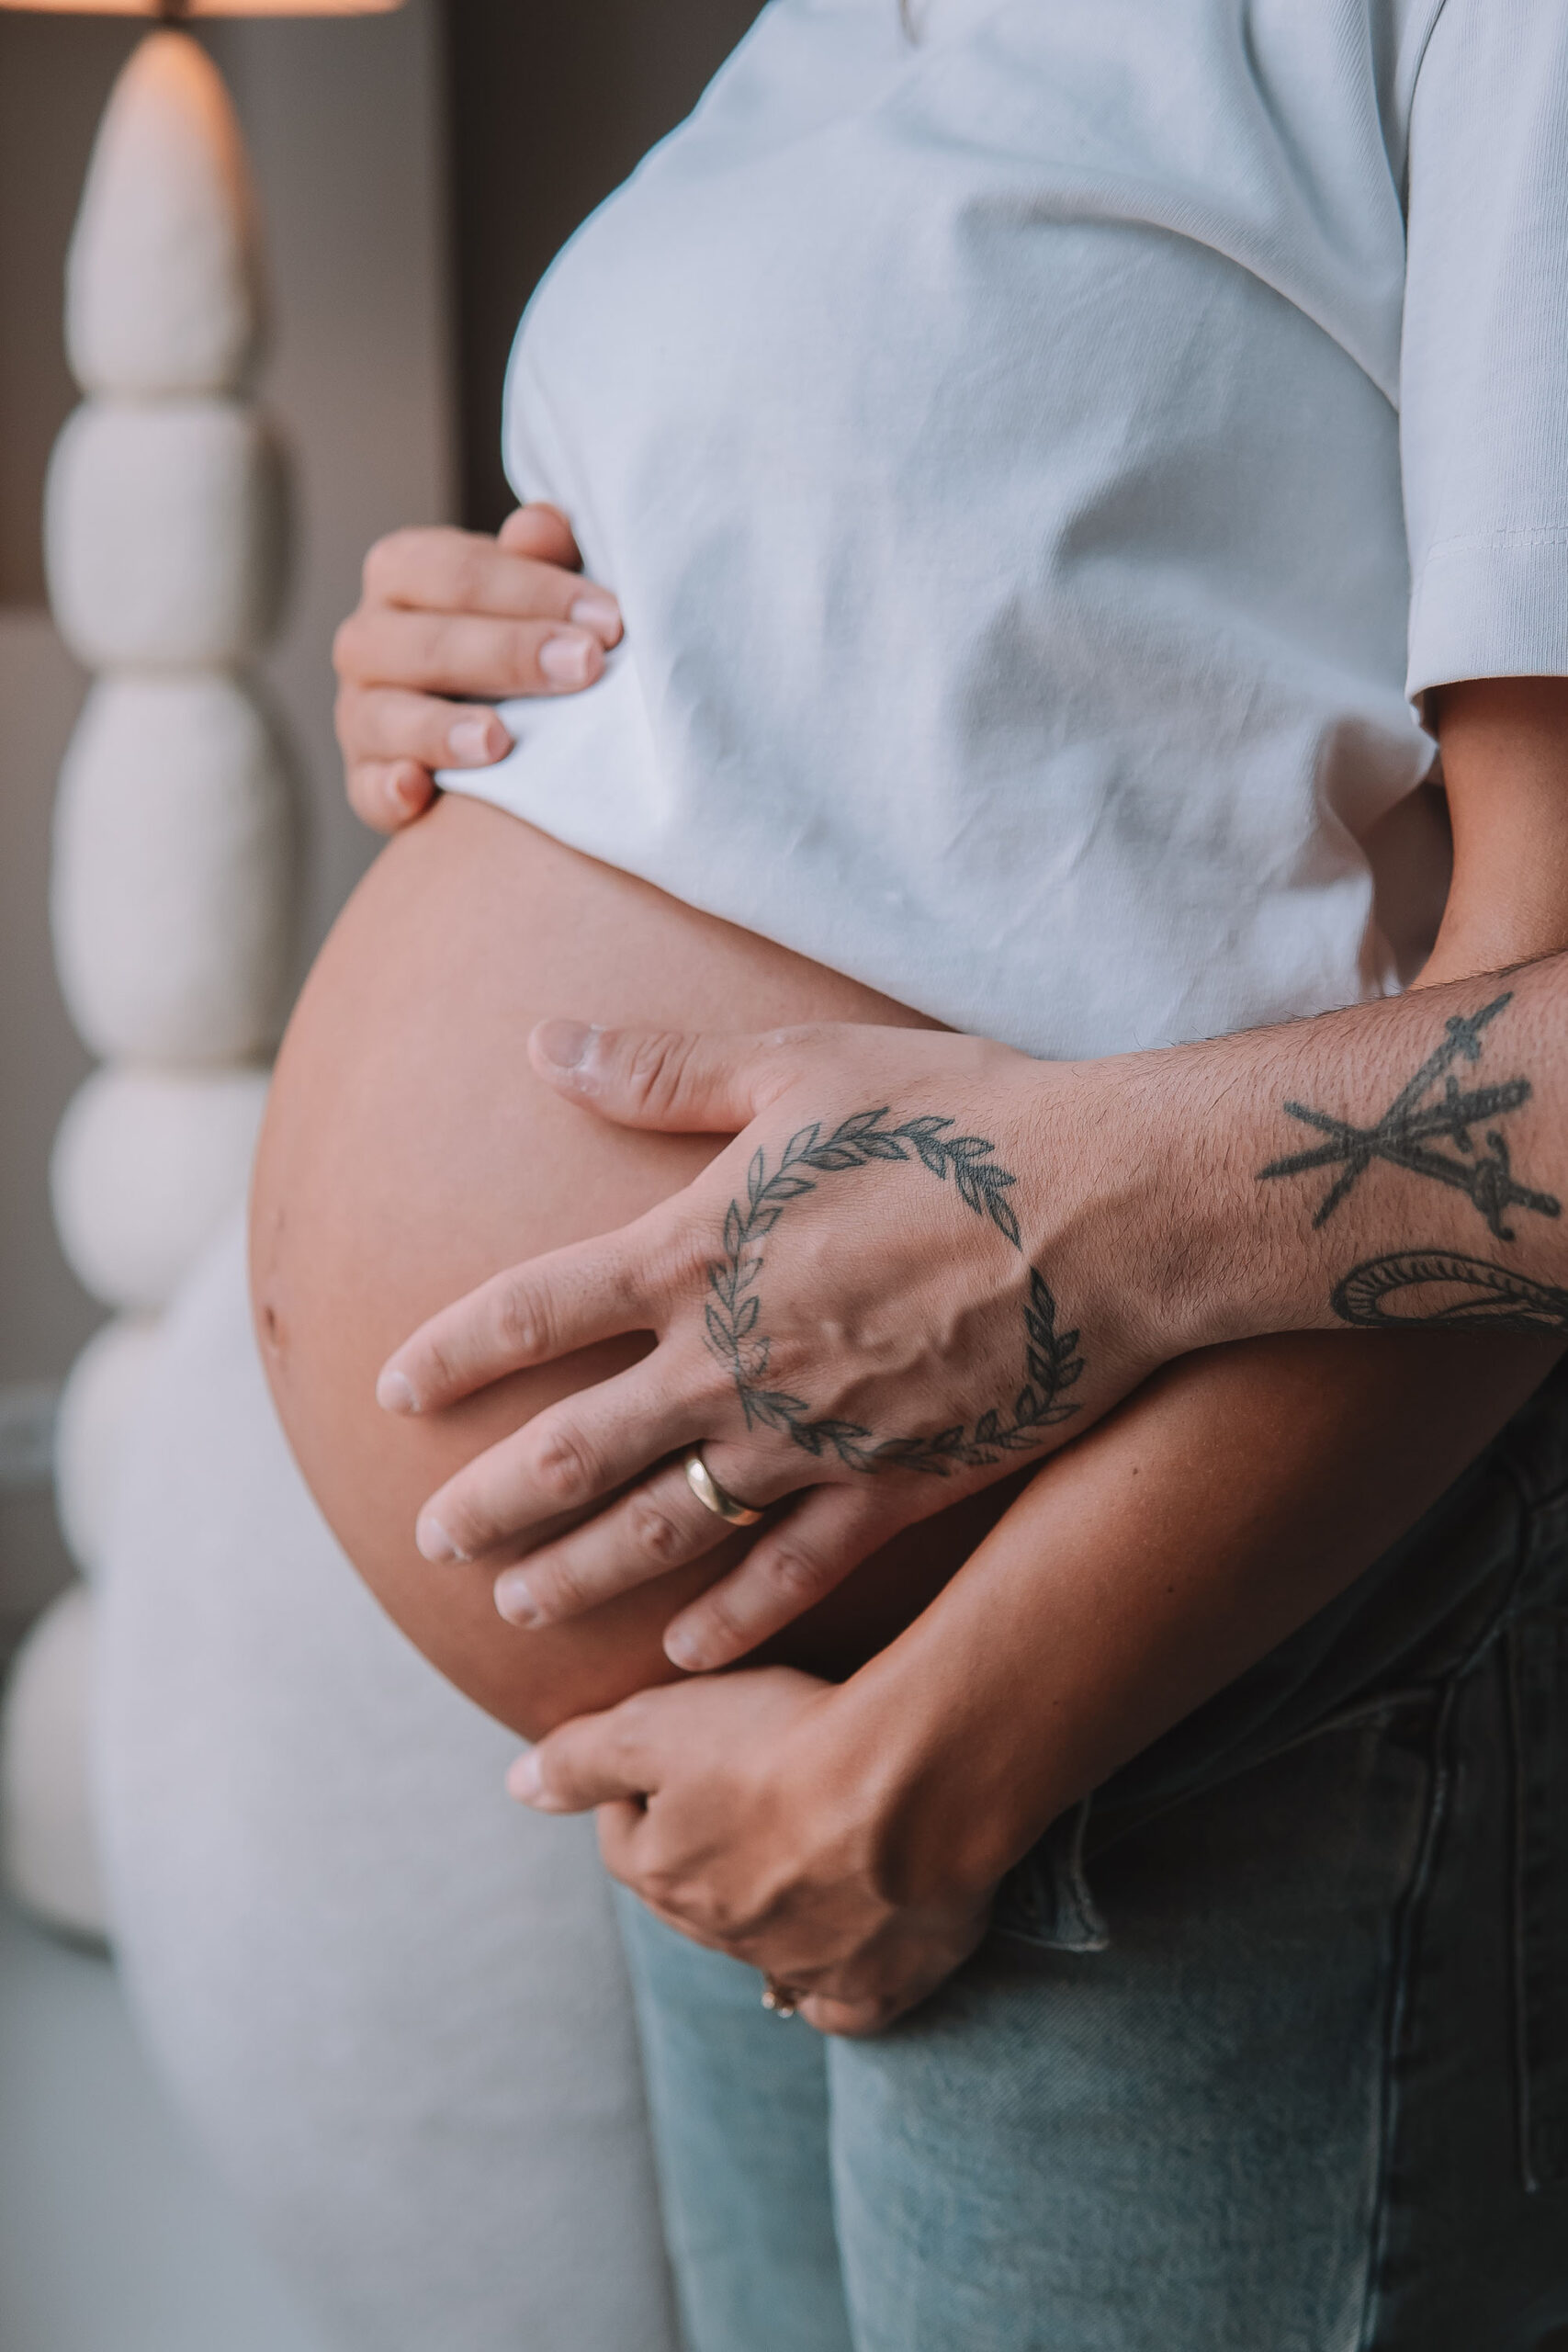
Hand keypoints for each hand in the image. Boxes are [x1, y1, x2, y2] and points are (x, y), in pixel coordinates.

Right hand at [332, 503, 622, 833]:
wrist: (498, 721)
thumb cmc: (521, 635)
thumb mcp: (537, 591)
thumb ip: (541, 559)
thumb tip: (541, 527)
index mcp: (405, 573)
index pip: (459, 572)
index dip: (536, 591)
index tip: (610, 619)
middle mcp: (369, 638)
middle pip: (425, 642)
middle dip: (509, 654)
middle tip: (584, 667)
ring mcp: (360, 713)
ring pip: (382, 715)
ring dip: (441, 729)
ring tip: (499, 741)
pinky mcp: (366, 780)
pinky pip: (367, 787)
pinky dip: (388, 790)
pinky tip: (420, 792)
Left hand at [380, 1018, 1198, 1668]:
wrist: (1112, 1211)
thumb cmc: (961, 1120)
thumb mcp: (801, 1068)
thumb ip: (664, 1070)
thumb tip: (543, 1042)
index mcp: (694, 1251)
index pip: (529, 1314)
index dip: (449, 1354)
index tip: (390, 1389)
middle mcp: (728, 1361)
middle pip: (570, 1450)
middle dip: (488, 1503)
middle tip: (430, 1542)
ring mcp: (808, 1440)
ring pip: (661, 1530)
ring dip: (578, 1573)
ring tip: (517, 1608)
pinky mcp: (892, 1490)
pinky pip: (788, 1574)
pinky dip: (729, 1620)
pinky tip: (682, 1655)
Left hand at [508, 1667, 994, 2034]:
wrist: (912, 1786)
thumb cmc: (781, 1741)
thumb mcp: (656, 1724)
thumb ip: (579, 1758)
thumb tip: (516, 1787)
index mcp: (661, 1877)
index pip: (624, 1837)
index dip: (640, 1789)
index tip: (673, 1749)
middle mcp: (722, 1936)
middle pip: (691, 1894)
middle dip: (700, 1851)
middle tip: (738, 1793)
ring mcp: (802, 1966)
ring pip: (761, 1946)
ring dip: (764, 1907)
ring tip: (791, 1855)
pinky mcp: (879, 1984)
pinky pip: (840, 2008)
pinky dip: (830, 1988)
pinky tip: (836, 1963)